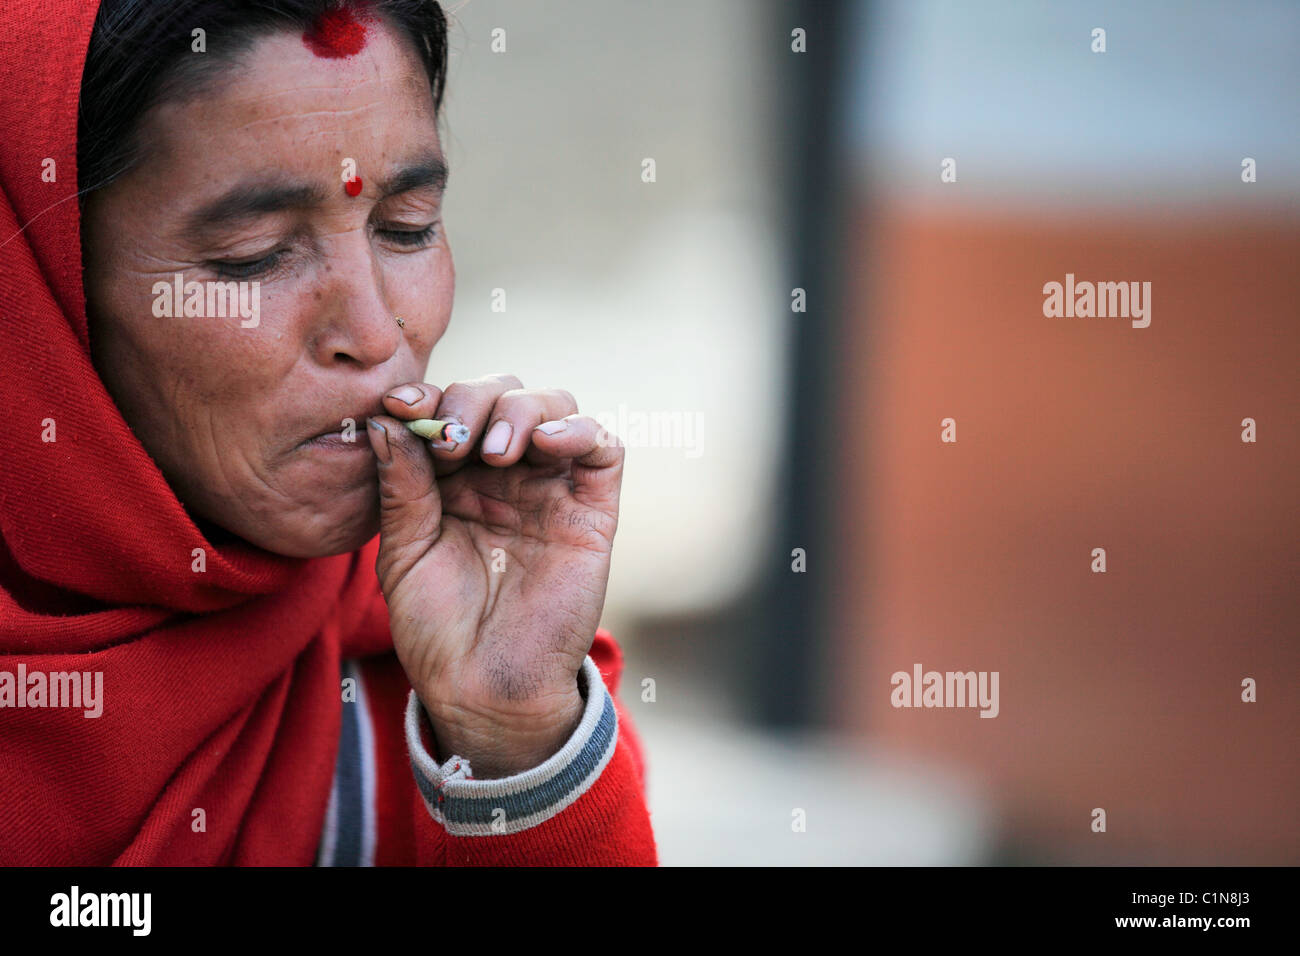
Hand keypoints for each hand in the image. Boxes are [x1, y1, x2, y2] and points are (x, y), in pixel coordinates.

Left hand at [366, 373, 622, 777]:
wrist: (484, 690)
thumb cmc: (437, 629)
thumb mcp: (403, 552)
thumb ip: (401, 486)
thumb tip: (384, 420)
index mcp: (454, 478)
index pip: (449, 410)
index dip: (427, 396)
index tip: (398, 404)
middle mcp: (505, 475)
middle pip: (501, 395)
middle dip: (471, 400)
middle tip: (449, 439)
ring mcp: (550, 489)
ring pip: (553, 407)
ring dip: (521, 410)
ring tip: (494, 452)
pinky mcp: (593, 512)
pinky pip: (603, 449)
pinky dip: (579, 429)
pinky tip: (545, 443)